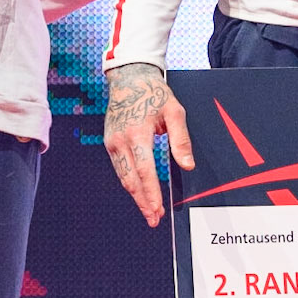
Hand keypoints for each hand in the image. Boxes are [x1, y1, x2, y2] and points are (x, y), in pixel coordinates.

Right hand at [104, 62, 194, 226]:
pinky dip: (129, 183)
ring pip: (123, 177)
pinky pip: (120, 169)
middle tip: (154, 219)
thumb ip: (181, 139)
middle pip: (131, 180)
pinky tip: (139, 193)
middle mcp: (120, 140)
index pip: (145, 170)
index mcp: (137, 133)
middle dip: (143, 202)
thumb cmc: (154, 94)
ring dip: (136, 196)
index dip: (151, 193)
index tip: (158, 209)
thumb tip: (187, 165)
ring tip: (149, 212)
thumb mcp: (174, 112)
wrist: (128, 79)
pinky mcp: (110, 143)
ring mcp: (112, 142)